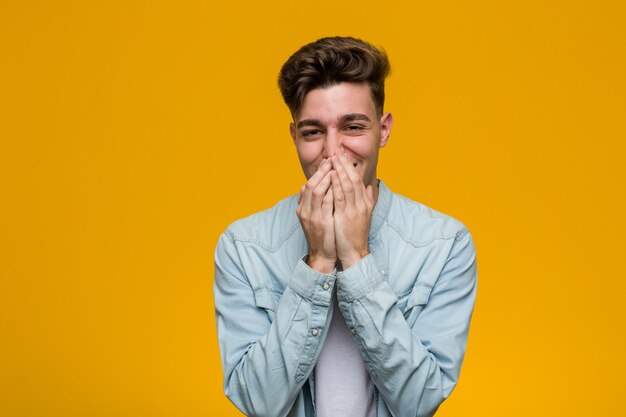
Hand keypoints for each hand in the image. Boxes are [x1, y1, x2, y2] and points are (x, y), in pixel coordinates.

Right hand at [296, 159, 336, 273]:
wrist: (321, 254)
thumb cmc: (320, 234)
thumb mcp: (311, 216)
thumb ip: (307, 201)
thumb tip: (302, 185)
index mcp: (302, 208)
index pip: (309, 184)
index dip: (318, 172)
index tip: (328, 161)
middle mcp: (305, 210)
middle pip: (311, 184)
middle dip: (322, 171)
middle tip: (332, 159)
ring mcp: (312, 216)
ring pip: (317, 191)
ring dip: (326, 178)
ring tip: (335, 167)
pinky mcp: (322, 222)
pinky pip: (326, 203)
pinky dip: (331, 192)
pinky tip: (338, 184)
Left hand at [330, 153, 374, 268]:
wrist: (354, 252)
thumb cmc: (355, 234)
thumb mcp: (363, 215)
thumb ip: (365, 200)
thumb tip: (366, 186)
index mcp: (365, 203)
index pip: (358, 180)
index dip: (350, 167)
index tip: (343, 156)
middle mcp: (361, 204)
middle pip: (354, 179)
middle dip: (345, 164)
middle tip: (338, 151)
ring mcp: (354, 210)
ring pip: (348, 185)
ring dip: (340, 170)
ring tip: (333, 158)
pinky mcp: (346, 216)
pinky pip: (341, 196)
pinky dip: (337, 184)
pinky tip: (332, 175)